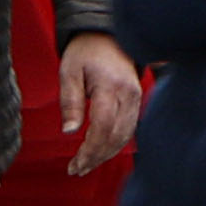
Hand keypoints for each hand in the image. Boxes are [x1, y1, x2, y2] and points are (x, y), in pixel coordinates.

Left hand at [55, 31, 145, 171]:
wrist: (106, 36)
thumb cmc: (84, 53)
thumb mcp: (69, 72)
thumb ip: (70, 102)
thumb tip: (69, 132)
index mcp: (111, 86)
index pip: (103, 127)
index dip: (90, 150)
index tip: (74, 164)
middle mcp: (129, 94)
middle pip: (116, 136)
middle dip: (96, 157)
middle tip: (76, 169)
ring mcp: (136, 98)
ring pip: (125, 136)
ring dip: (105, 154)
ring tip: (85, 165)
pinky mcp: (136, 101)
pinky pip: (128, 129)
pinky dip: (114, 144)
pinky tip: (99, 152)